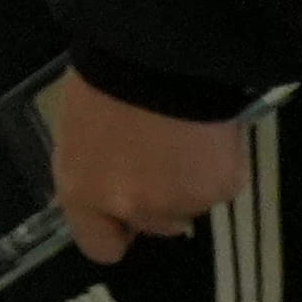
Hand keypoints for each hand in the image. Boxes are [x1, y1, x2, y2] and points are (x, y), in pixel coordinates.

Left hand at [45, 70, 246, 265]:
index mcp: (85, 192)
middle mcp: (132, 207)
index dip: (114, 230)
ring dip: (188, 179)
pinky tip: (208, 128)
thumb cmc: (107, 77)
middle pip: (152, 224)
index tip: (123, 213)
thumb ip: (94, 167)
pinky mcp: (221, 188)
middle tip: (160, 155)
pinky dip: (217, 162)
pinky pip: (220, 182)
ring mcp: (181, 201)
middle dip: (157, 199)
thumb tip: (110, 184)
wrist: (161, 54)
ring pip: (190, 202)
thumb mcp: (80, 125)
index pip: (100, 246)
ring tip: (183, 132)